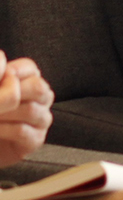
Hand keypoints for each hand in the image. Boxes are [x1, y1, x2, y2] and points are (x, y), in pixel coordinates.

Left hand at [0, 52, 53, 166]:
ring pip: (31, 110)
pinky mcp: (36, 139)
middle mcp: (42, 98)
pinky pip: (23, 131)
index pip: (30, 68)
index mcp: (31, 80)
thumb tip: (2, 59)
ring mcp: (42, 119)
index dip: (10, 73)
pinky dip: (3, 129)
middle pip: (38, 88)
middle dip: (10, 95)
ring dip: (3, 113)